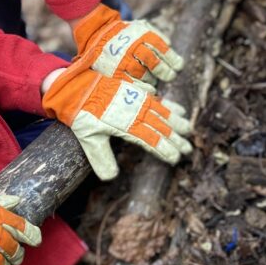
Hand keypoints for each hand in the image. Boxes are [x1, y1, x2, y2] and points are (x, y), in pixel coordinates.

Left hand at [42, 64, 191, 180]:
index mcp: (126, 125)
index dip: (165, 150)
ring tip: (188, 129)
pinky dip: (170, 106)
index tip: (175, 159)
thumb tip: (110, 177)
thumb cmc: (81, 113)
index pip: (151, 141)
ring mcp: (136, 101)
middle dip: (176, 139)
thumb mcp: (88, 137)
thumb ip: (100, 157)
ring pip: (162, 113)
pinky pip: (157, 100)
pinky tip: (179, 109)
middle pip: (161, 128)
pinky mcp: (135, 92)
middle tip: (188, 149)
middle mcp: (135, 113)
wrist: (76, 87)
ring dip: (177, 122)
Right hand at [73, 4, 183, 84]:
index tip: (179, 66)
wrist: (97, 36)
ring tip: (155, 80)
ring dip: (153, 80)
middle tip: (171, 76)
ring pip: (144, 75)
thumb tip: (170, 46)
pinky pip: (133, 85)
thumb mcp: (140, 27)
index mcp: (139, 34)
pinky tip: (149, 90)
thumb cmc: (125, 34)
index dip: (172, 58)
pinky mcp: (114, 73)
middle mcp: (130, 47)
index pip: (160, 47)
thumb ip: (156, 35)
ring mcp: (121, 61)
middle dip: (165, 71)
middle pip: (153, 62)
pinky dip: (143, 89)